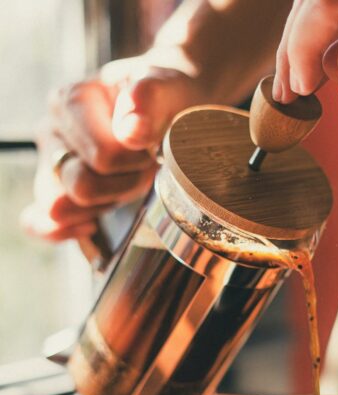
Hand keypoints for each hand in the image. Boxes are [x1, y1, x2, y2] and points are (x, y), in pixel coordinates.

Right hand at [23, 57, 202, 240]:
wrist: (167, 108)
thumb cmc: (164, 97)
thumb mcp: (167, 86)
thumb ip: (149, 97)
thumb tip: (129, 131)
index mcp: (69, 101)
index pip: (102, 158)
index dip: (136, 164)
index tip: (152, 149)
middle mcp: (52, 132)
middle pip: (80, 187)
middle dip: (124, 187)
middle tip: (146, 169)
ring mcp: (50, 164)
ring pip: (61, 209)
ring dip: (104, 205)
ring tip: (126, 183)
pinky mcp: (55, 192)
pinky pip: (37, 222)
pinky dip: (63, 231)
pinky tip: (93, 225)